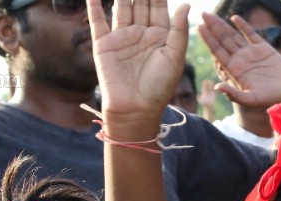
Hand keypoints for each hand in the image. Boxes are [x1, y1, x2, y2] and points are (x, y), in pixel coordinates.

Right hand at [88, 0, 187, 121]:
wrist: (136, 109)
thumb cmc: (159, 88)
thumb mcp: (174, 58)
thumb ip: (178, 31)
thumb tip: (186, 4)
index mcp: (160, 36)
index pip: (158, 6)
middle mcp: (140, 33)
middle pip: (139, 2)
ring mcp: (121, 37)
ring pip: (120, 6)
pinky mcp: (103, 44)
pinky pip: (97, 20)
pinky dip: (93, 5)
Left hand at [198, 12, 280, 110]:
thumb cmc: (270, 99)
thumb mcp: (250, 100)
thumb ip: (234, 94)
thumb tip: (217, 87)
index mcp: (235, 70)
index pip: (218, 52)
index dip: (209, 40)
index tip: (200, 28)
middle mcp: (240, 60)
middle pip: (223, 41)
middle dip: (212, 28)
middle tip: (203, 15)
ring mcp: (251, 52)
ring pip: (233, 36)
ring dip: (222, 25)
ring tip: (211, 15)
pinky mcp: (263, 48)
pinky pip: (250, 34)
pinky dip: (243, 25)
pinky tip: (234, 18)